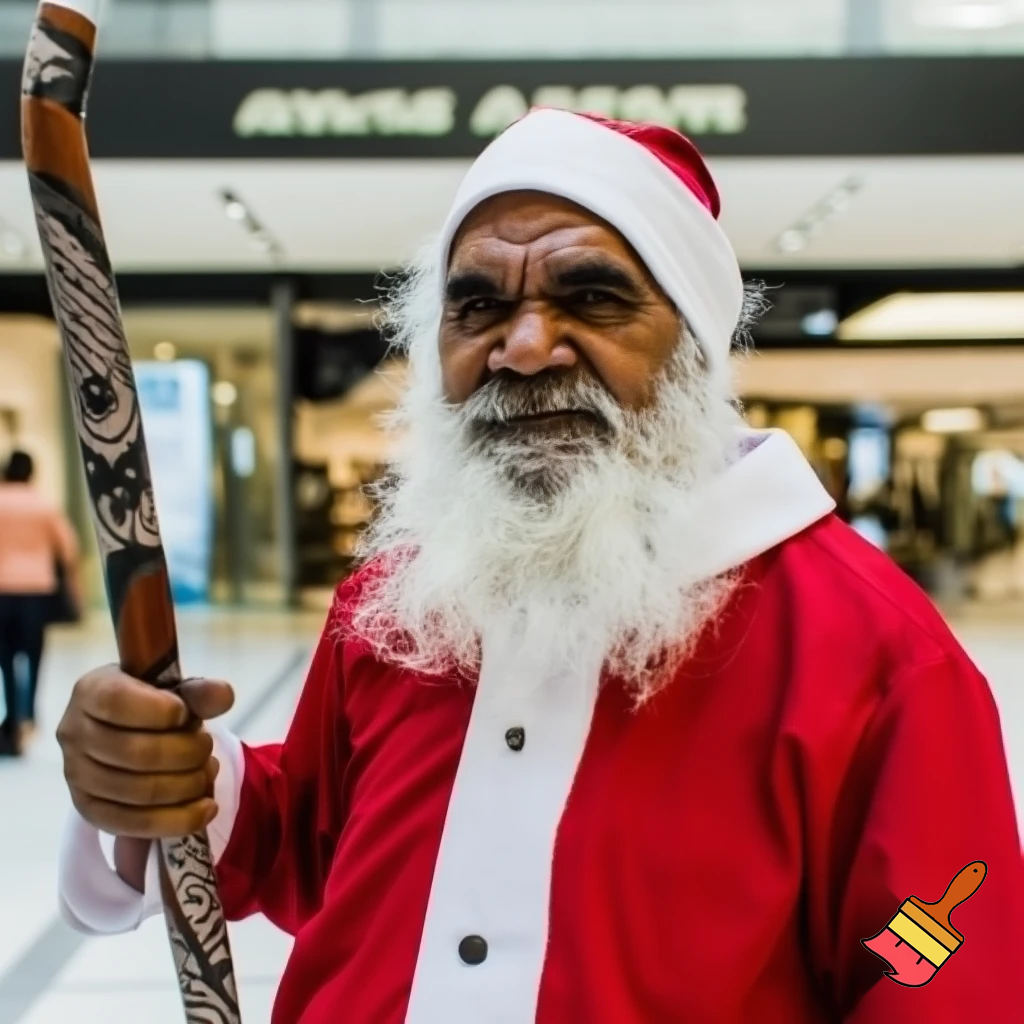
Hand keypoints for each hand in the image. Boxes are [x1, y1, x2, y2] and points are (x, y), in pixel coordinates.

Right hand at [57, 667, 234, 839]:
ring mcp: (76, 776)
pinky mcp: (90, 811)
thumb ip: (198, 692)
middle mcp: (74, 733)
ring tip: (207, 771)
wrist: (130, 732)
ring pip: (138, 792)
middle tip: (207, 747)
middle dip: (186, 753)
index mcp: (91, 691)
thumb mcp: (174, 690)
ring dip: (187, 785)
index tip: (186, 714)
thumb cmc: (153, 704)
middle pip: (135, 753)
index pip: (117, 702)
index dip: (162, 711)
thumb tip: (223, 695)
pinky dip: (179, 819)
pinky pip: (135, 825)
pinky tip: (206, 808)